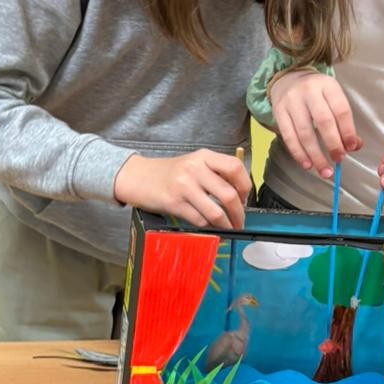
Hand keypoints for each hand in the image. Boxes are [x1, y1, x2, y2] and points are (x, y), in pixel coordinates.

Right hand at [113, 150, 251, 229]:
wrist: (138, 176)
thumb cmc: (170, 173)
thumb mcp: (194, 163)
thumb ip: (216, 173)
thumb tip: (241, 196)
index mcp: (204, 156)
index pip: (235, 168)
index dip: (245, 186)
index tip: (245, 198)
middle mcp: (195, 169)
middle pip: (229, 195)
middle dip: (239, 213)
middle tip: (240, 221)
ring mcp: (183, 186)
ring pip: (216, 212)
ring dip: (226, 225)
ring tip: (228, 227)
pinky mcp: (174, 203)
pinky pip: (199, 220)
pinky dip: (208, 227)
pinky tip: (209, 226)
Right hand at [268, 70, 360, 178]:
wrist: (288, 79)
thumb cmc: (316, 94)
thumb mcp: (333, 99)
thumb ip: (345, 122)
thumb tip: (354, 145)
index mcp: (328, 86)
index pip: (341, 110)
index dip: (348, 131)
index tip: (352, 147)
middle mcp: (309, 91)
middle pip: (323, 121)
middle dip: (333, 144)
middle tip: (339, 159)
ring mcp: (292, 102)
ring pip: (305, 132)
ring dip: (316, 155)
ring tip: (325, 170)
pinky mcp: (278, 112)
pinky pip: (289, 137)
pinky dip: (299, 154)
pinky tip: (307, 164)